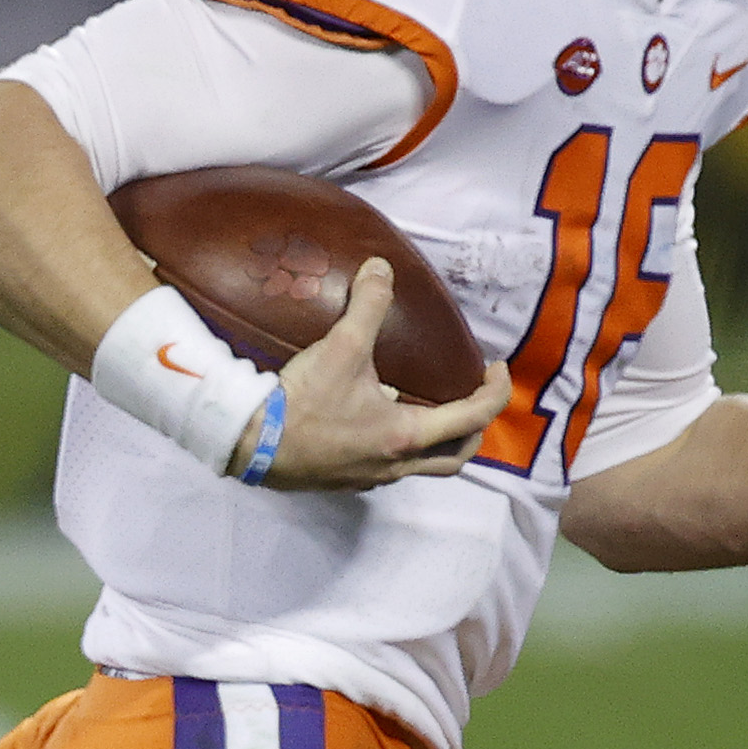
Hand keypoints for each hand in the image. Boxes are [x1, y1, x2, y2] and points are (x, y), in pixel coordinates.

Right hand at [239, 259, 515, 491]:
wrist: (251, 444)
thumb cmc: (305, 402)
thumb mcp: (342, 347)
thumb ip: (368, 305)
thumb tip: (382, 267)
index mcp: (407, 435)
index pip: (475, 416)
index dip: (496, 390)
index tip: (496, 368)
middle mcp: (397, 465)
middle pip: (457, 456)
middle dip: (474, 427)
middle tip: (471, 396)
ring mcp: (371, 478)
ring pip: (424, 467)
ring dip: (437, 440)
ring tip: (427, 408)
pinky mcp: (345, 481)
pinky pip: (388, 467)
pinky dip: (399, 446)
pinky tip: (377, 421)